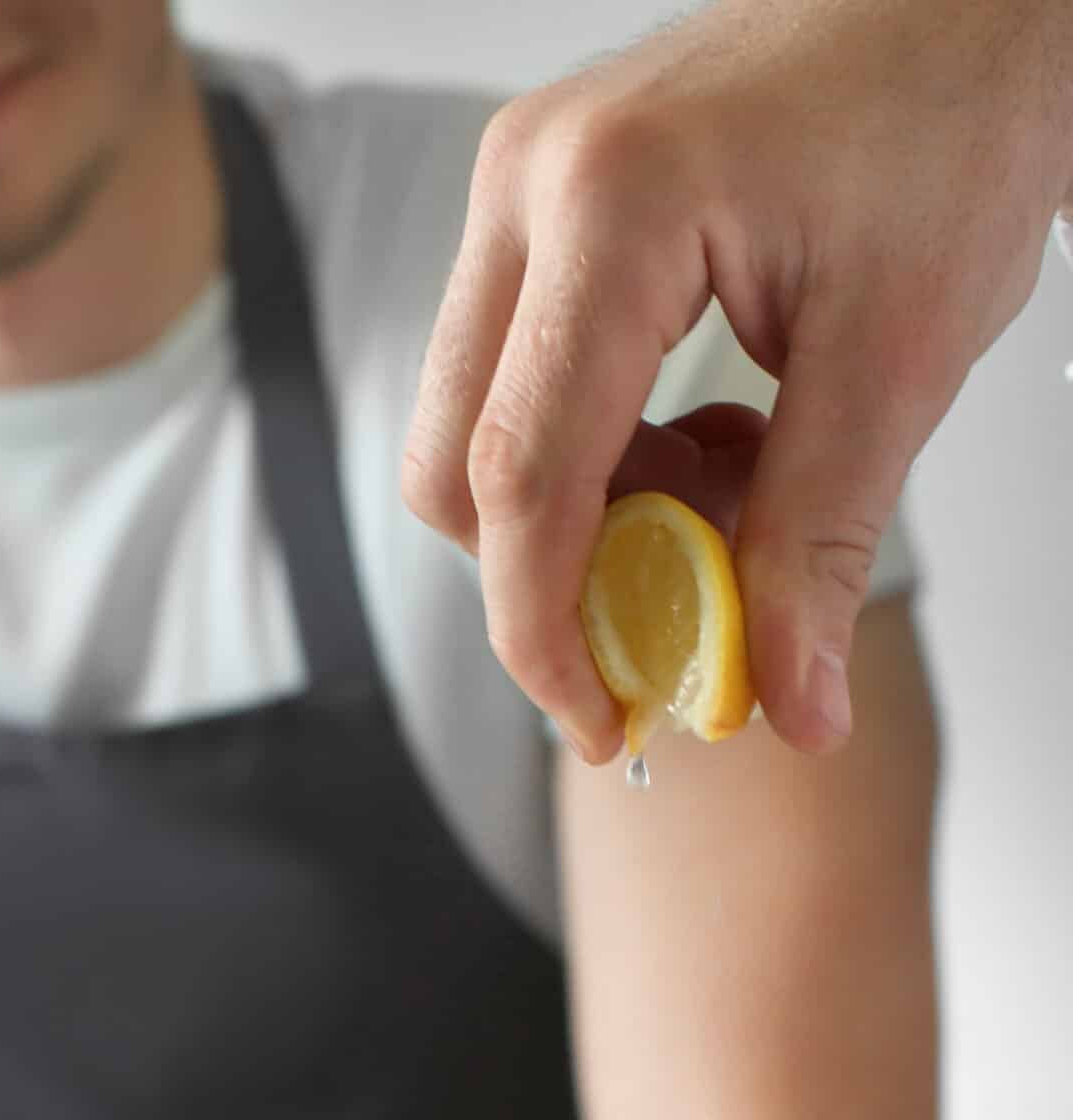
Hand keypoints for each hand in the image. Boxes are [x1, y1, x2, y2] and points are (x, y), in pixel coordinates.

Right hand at [404, 0, 1072, 755]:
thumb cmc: (958, 108)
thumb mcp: (906, 351)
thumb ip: (822, 539)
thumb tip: (786, 705)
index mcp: (613, 207)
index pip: (520, 477)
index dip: (544, 627)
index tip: (603, 717)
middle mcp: (529, 188)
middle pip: (453, 467)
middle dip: (549, 572)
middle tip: (669, 611)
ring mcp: (518, 190)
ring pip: (471, 433)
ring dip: (581, 511)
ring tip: (720, 492)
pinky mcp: (535, 205)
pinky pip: (510, 379)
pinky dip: (593, 452)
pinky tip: (700, 435)